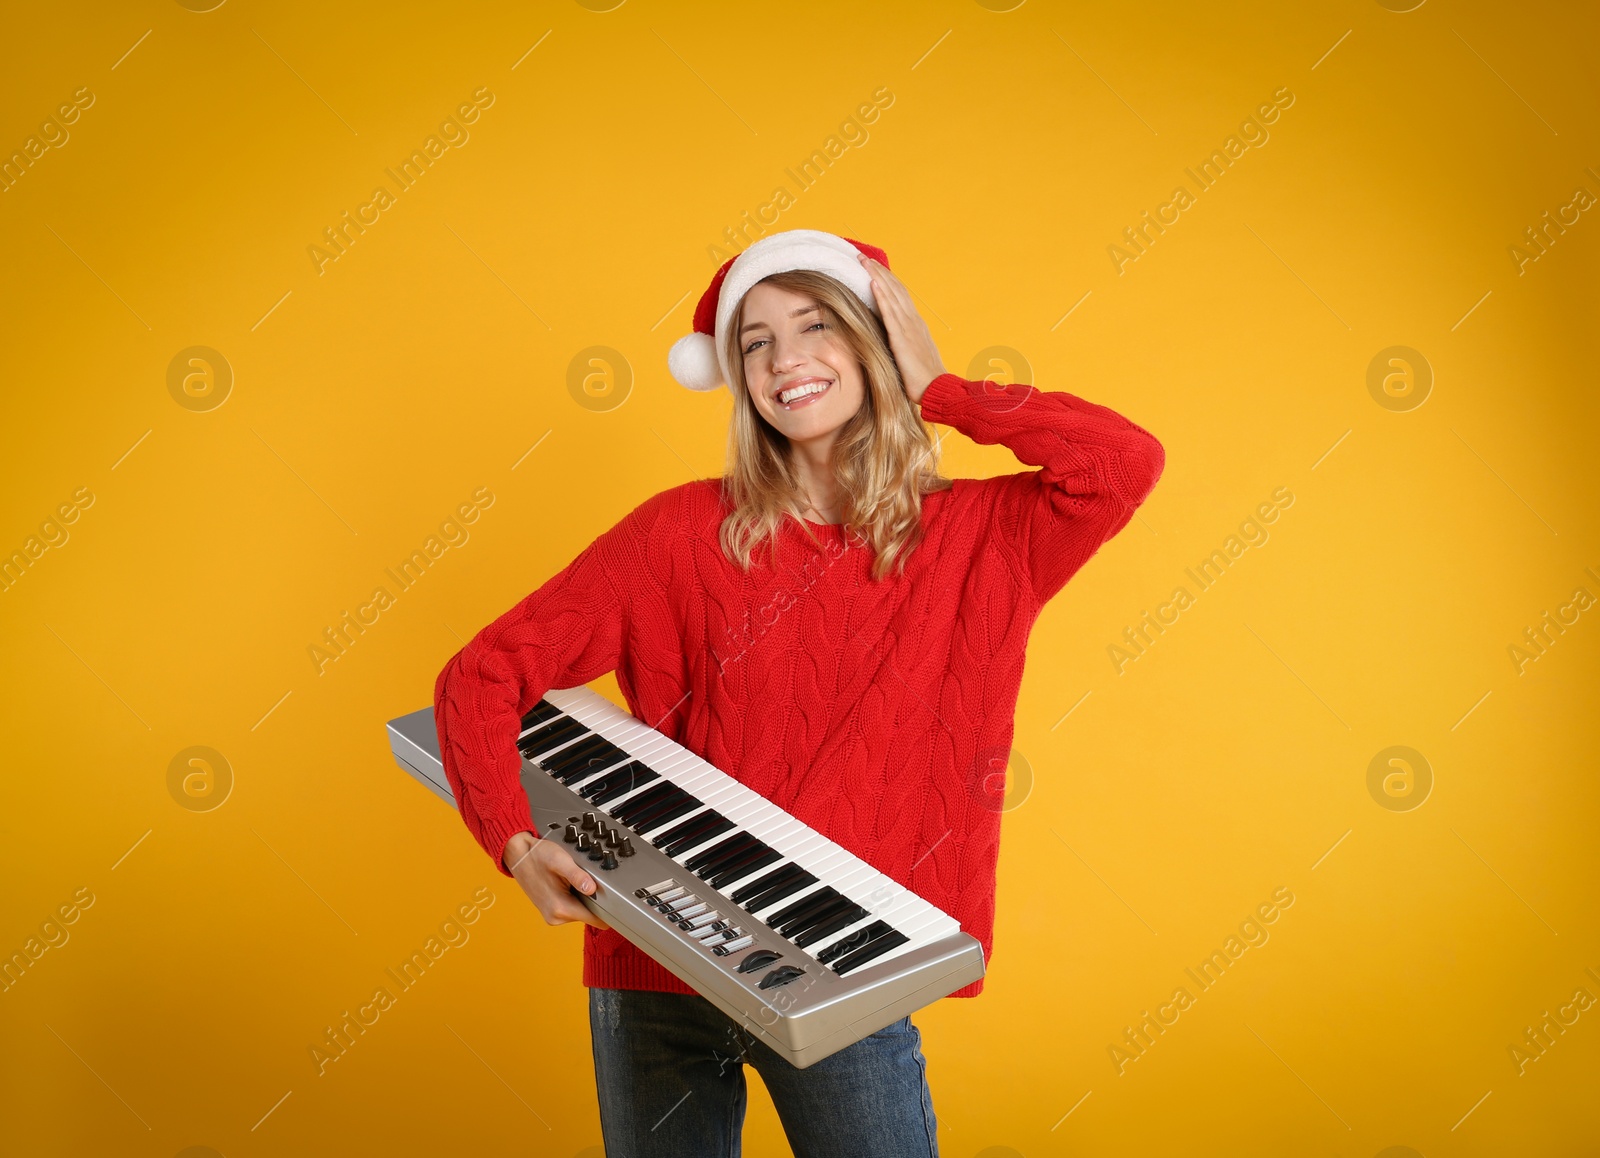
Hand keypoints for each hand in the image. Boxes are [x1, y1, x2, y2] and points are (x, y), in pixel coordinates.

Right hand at [503, 831, 610, 930]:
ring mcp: (553, 915)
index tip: (614, 899)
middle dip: (593, 899)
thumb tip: (592, 888)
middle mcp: (556, 917)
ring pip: (581, 910)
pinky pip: (572, 907)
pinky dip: (574, 896)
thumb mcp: (560, 860)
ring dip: (583, 897)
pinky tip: (568, 883)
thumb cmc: (536, 856)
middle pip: (589, 914)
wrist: (518, 855)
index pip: (595, 920)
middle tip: (590, 879)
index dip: (608, 909)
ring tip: (575, 879)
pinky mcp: (551, 911)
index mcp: (560, 908)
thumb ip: (577, 875)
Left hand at [858, 251, 945, 404]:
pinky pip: (890, 312)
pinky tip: (873, 282)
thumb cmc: (924, 379)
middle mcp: (913, 321)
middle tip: (864, 257)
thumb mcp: (911, 356)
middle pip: (895, 289)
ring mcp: (909, 327)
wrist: (938, 389)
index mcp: (915, 324)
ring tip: (864, 261)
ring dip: (877, 276)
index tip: (874, 268)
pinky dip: (882, 295)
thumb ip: (903, 343)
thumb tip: (890, 339)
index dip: (887, 280)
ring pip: (892, 294)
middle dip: (879, 271)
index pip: (900, 295)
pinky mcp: (902, 338)